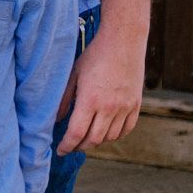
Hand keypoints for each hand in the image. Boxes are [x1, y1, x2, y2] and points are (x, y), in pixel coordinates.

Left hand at [56, 22, 145, 153]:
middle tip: (72, 146)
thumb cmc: (95, 55)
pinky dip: (115, 135)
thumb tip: (56, 121)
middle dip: (80, 147)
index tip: (60, 150)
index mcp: (90, 99)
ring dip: (97, 141)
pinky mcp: (136, 105)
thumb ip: (65, 100)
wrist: (123, 41)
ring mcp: (125, 107)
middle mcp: (109, 107)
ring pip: (110, 138)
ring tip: (87, 137)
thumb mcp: (73, 75)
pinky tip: (106, 131)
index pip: (76, 133)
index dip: (66, 146)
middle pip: (93, 140)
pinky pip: (126, 129)